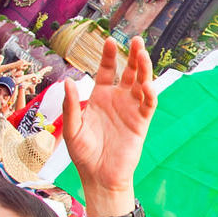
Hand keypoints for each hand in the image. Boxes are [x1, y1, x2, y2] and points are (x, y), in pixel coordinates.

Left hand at [62, 37, 155, 195]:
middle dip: (133, 56)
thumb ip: (71, 105)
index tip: (109, 41)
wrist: (100, 176)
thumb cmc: (84, 154)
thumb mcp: (72, 127)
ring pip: (142, 84)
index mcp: (100, 98)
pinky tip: (146, 85)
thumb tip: (68, 81)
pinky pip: (148, 104)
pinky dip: (149, 94)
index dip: (109, 56)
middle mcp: (118, 100)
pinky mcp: (141, 123)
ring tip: (144, 54)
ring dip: (145, 69)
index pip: (107, 70)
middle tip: (137, 40)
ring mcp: (131, 110)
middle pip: (129, 72)